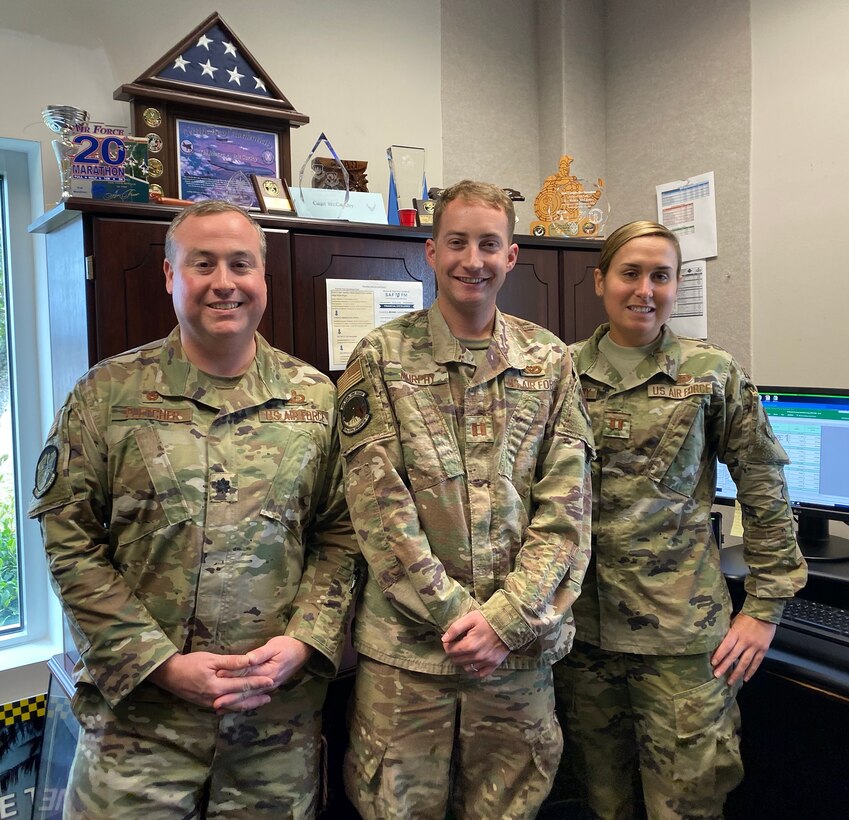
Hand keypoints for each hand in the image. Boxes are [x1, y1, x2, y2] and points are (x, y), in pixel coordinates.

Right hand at [148, 652, 273, 710]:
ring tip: (261, 701)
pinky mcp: (205, 704)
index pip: (243, 686)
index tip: (271, 681)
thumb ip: (231, 662)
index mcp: (217, 687)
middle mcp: (215, 699)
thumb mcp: (211, 659)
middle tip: (271, 694)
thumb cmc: (190, 663)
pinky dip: (236, 706)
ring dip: (248, 704)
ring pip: (233, 706)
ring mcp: (209, 704)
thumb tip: (250, 661)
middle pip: (240, 700)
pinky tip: (242, 704)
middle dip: (256, 697)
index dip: (258, 683)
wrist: (169, 674)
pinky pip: (224, 708)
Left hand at [214, 636, 313, 710]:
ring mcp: (269, 687)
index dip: (231, 676)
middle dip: (230, 697)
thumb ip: (260, 654)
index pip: (246, 675)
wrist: (303, 650)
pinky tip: (233, 707)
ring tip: (219, 709)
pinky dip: (243, 704)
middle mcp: (268, 683)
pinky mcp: (268, 687)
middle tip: (214, 703)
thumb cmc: (288, 645)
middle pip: (246, 691)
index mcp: (268, 671)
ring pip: (249, 698)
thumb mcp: (274, 646)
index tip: (217, 678)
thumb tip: (249, 659)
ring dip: (235, 704)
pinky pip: (254, 698)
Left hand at [441, 610, 509, 678]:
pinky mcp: (494, 665)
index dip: (447, 645)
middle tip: (458, 645)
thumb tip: (444, 639)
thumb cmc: (487, 619)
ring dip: (463, 661)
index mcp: (470, 645)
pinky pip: (480, 674)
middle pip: (457, 660)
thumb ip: (455, 629)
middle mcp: (477, 656)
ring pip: (466, 668)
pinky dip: (474, 671)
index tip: (450, 640)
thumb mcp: (470, 618)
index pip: (450, 651)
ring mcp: (486, 662)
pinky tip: (473, 663)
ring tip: (466, 652)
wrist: (508, 623)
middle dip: (454, 653)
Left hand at [711, 612, 776, 684]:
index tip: (713, 663)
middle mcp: (745, 641)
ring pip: (745, 662)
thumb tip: (718, 643)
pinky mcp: (763, 650)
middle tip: (717, 675)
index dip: (719, 655)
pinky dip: (751, 671)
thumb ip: (728, 633)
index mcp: (736, 633)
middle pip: (733, 656)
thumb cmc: (747, 617)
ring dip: (737, 673)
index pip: (726, 646)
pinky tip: (745, 678)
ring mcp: (755, 646)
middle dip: (724, 667)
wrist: (765, 614)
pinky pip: (756, 663)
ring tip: (730, 681)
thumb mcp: (733, 622)